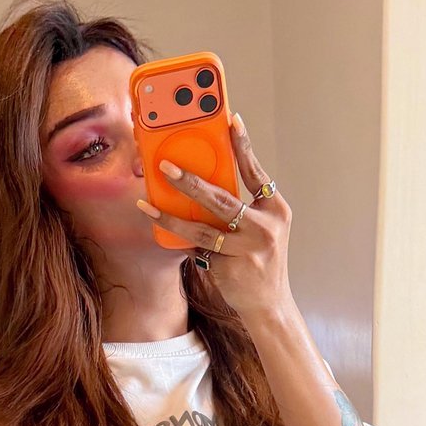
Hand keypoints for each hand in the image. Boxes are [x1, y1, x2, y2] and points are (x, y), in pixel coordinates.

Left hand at [136, 115, 293, 326]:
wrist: (268, 304)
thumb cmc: (259, 262)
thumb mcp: (259, 229)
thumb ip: (239, 208)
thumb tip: (200, 184)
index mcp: (276, 210)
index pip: (257, 173)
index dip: (243, 146)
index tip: (231, 121)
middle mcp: (265, 227)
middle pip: (222, 197)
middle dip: (190, 180)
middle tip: (166, 166)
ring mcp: (248, 248)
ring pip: (203, 227)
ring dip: (172, 214)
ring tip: (149, 203)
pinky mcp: (230, 266)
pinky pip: (198, 247)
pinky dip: (178, 237)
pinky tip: (158, 225)